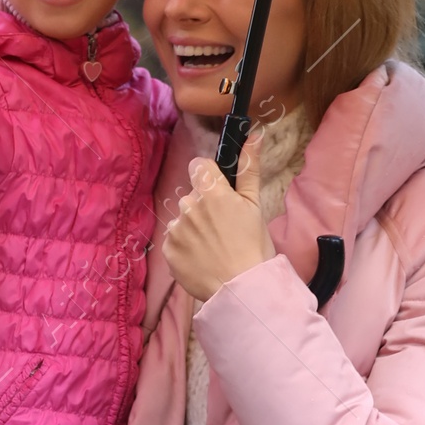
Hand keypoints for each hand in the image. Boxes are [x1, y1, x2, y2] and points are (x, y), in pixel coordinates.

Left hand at [163, 133, 274, 303]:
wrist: (241, 289)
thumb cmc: (254, 247)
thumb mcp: (255, 205)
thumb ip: (249, 168)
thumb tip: (254, 135)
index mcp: (212, 192)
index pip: (198, 166)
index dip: (208, 177)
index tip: (219, 192)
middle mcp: (189, 207)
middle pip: (192, 196)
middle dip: (204, 207)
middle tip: (223, 228)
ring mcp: (176, 229)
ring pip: (183, 219)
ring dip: (194, 228)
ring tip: (213, 247)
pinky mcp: (168, 250)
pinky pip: (175, 240)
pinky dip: (185, 248)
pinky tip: (202, 258)